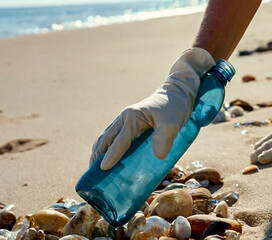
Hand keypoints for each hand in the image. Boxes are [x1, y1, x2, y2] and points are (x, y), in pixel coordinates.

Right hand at [90, 48, 214, 169]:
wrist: (177, 93)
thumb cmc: (175, 107)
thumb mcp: (173, 122)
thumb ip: (165, 137)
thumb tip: (158, 156)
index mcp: (132, 117)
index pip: (119, 140)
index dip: (111, 155)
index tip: (103, 169)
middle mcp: (124, 118)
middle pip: (106, 139)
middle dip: (98, 156)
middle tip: (94, 174)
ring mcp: (126, 121)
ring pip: (107, 138)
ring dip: (100, 152)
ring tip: (96, 169)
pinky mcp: (130, 124)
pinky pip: (114, 137)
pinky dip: (108, 148)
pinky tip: (109, 158)